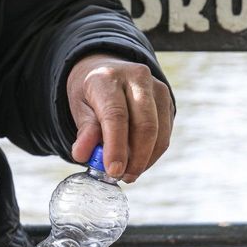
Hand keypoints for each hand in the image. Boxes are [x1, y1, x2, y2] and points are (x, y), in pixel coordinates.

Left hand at [66, 54, 174, 181]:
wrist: (108, 69)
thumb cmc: (91, 93)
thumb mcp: (79, 108)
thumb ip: (84, 131)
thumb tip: (83, 155)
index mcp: (108, 78)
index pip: (116, 116)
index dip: (116, 147)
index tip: (113, 171)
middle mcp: (136, 78)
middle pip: (145, 125)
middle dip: (136, 158)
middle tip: (123, 177)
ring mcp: (156, 87)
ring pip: (159, 132)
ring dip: (146, 159)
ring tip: (128, 173)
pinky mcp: (167, 99)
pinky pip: (165, 133)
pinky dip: (153, 153)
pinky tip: (138, 160)